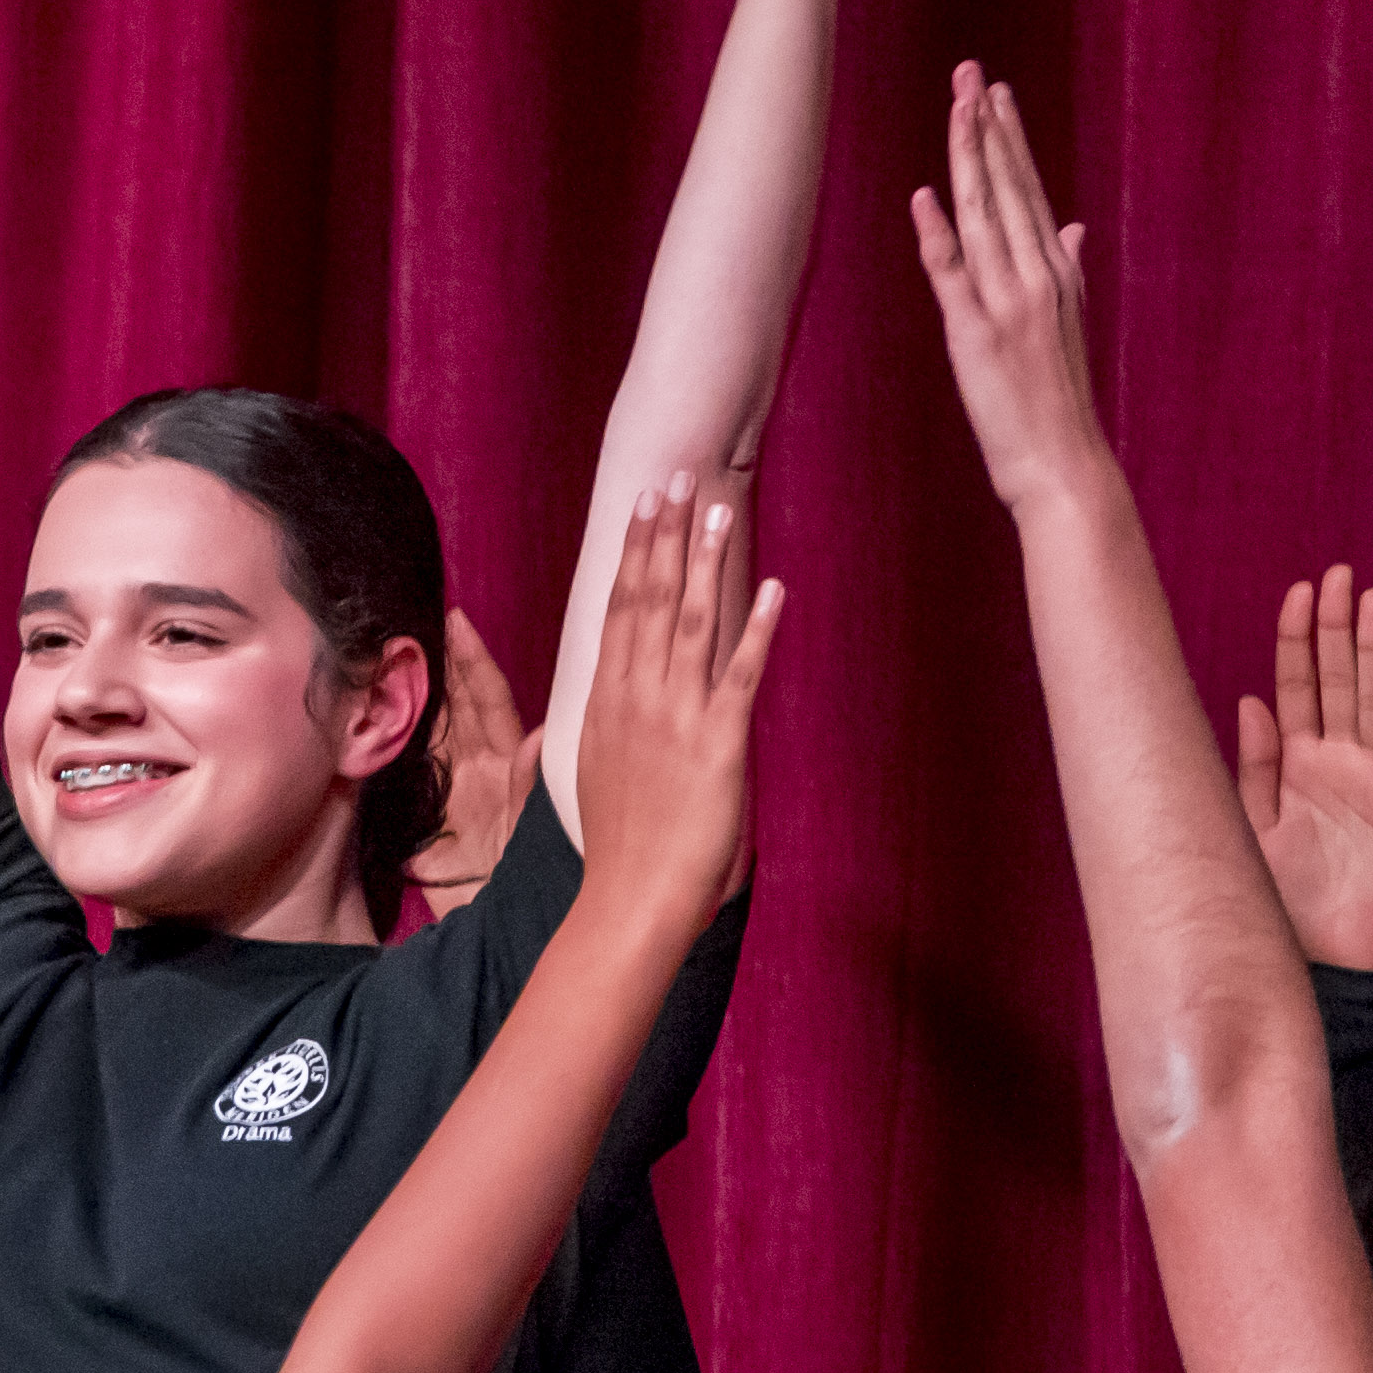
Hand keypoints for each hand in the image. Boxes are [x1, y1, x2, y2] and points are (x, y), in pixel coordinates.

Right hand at [404, 609, 542, 920]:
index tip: (454, 621)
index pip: (486, 702)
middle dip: (435, 665)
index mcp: (506, 770)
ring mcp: (446, 798)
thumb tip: (540, 737)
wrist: (505, 944)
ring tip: (389, 656)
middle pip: (452, 709)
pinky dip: (382, 751)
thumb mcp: (538, 833)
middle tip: (413, 624)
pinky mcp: (421, 827)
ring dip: (410, 699)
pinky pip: (399, 780)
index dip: (471, 662)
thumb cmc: (535, 887)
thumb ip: (534, 787)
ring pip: (425, 737)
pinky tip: (361, 727)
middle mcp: (475, 776)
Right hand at [570, 476, 781, 928]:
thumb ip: (612, 724)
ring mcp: (674, 717)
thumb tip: (610, 700)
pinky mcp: (717, 742)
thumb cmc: (624, 841)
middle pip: (650, 599)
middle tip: (678, 478)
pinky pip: (740, 674)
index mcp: (607, 700)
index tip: (644, 506)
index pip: (619, 607)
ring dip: (705, 562)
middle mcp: (636, 697)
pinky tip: (771, 588)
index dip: (635, 552)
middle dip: (665, 536)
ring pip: (689, 622)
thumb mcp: (600, 768)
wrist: (632, 894)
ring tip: (720, 510)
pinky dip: (757, 629)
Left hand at [908, 65, 1113, 513]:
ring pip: (985, 216)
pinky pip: (954, 276)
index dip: (1011, 139)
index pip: (1030, 190)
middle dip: (989, 127)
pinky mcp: (978, 335)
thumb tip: (1073, 226)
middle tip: (972, 72)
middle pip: (1009, 187)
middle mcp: (1038, 278)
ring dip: (969, 158)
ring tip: (957, 107)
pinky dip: (939, 234)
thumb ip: (1066, 271)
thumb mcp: (1066, 325)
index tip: (997, 93)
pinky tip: (925, 197)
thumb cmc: (1056, 400)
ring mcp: (1010, 304)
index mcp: (1057, 273)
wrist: (1063, 464)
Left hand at [1239, 566, 1372, 971]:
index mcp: (1297, 765)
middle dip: (1338, 629)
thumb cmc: (1280, 896)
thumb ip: (1253, 766)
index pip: (1298, 687)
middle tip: (1338, 574)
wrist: (1319, 958)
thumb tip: (1248, 700)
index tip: (1297, 591)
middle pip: (1340, 681)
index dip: (1297, 640)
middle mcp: (1341, 764)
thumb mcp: (1252, 826)